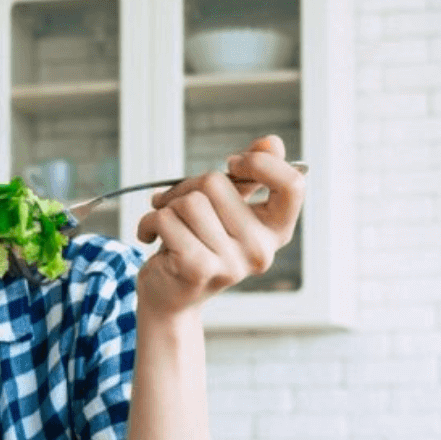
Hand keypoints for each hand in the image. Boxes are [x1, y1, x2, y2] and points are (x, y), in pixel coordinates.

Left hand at [135, 135, 304, 317]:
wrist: (169, 297)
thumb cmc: (198, 245)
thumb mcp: (227, 210)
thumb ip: (250, 177)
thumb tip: (273, 142)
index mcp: (275, 232)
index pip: (292, 185)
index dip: (260, 163)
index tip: (234, 164)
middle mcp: (260, 250)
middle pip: (219, 182)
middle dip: (188, 186)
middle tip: (178, 206)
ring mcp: (232, 263)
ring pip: (190, 201)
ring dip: (166, 206)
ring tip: (166, 225)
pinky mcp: (198, 268)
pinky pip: (167, 219)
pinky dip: (148, 222)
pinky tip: (149, 236)